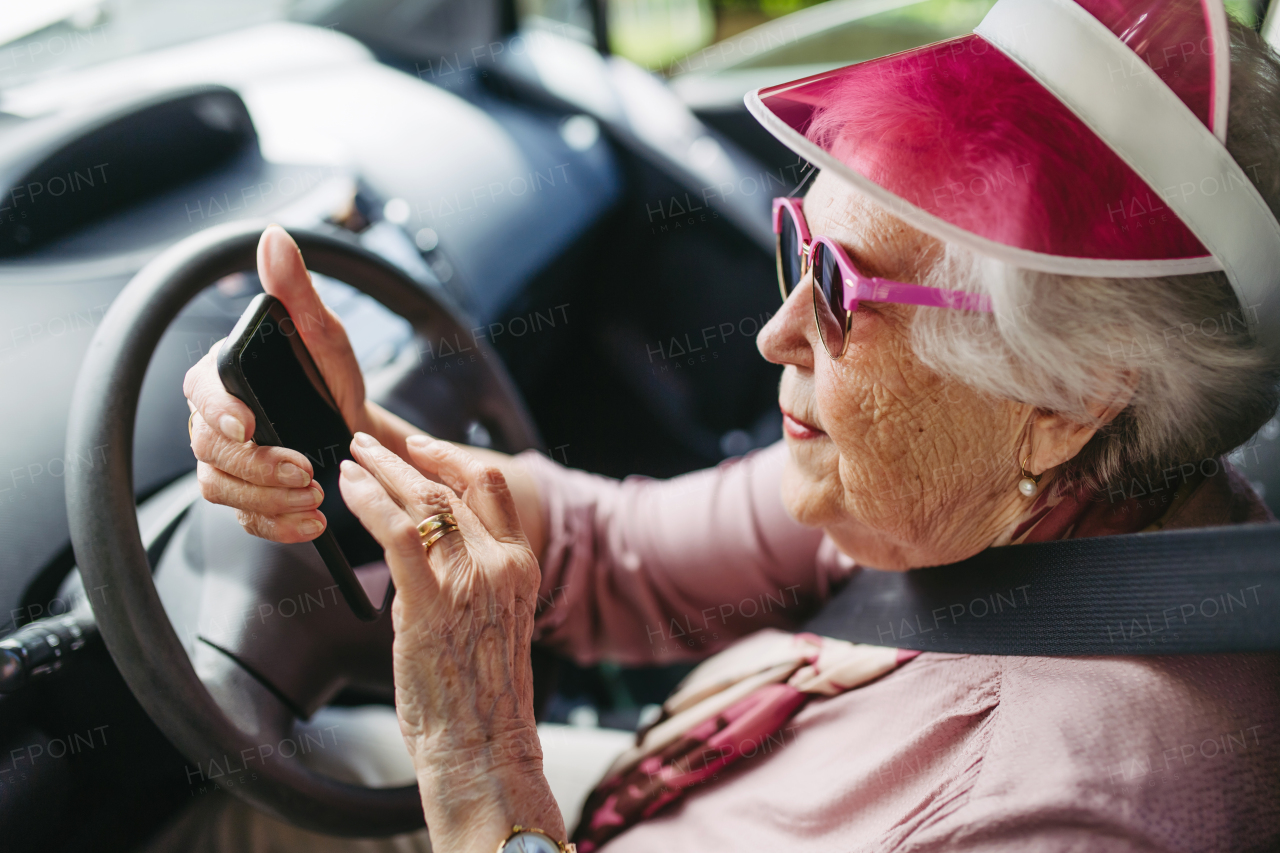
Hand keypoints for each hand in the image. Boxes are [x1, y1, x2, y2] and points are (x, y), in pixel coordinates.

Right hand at [183, 225, 374, 542]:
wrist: (358, 436)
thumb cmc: (334, 383)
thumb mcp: (326, 336)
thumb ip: (298, 294)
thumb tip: (275, 239)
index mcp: (222, 378)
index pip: (199, 391)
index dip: (217, 409)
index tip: (247, 424)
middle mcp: (214, 422)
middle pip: (208, 450)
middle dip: (256, 464)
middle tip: (303, 470)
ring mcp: (226, 464)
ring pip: (221, 489)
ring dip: (268, 499)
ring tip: (313, 495)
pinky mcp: (245, 500)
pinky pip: (244, 522)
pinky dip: (278, 526)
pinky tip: (311, 522)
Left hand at [339, 432, 561, 852]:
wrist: (483, 745)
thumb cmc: (480, 698)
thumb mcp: (493, 626)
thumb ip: (474, 584)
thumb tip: (430, 561)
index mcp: (521, 567)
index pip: (490, 488)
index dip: (452, 457)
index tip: (422, 446)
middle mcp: (500, 564)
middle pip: (451, 486)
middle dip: (404, 457)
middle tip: (370, 443)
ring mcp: (469, 579)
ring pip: (422, 500)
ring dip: (379, 471)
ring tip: (351, 459)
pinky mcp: (430, 600)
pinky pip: (396, 532)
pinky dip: (367, 502)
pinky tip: (347, 490)